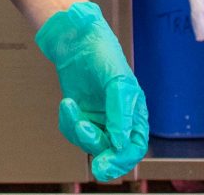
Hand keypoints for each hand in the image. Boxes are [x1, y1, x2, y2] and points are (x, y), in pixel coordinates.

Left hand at [35, 2, 148, 182]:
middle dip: (103, 156)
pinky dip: (68, 122)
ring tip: (71, 108)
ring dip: (79, 131)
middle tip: (96, 165)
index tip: (110, 161)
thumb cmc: (103, 54)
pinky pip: (73, 130)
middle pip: (113, 151)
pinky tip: (68, 104)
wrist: (76, 38)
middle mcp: (117, 119)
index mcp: (135, 112)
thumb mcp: (118, 81)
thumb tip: (121, 142)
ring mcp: (97, 118)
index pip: (135, 146)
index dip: (125, 158)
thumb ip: (121, 112)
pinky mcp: (79, 114)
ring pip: (90, 142)